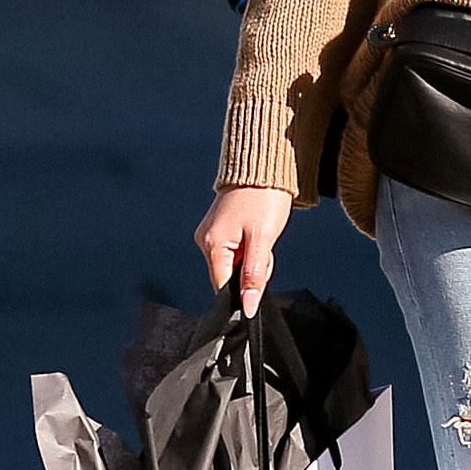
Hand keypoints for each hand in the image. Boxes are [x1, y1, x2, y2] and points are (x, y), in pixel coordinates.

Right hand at [195, 185, 294, 315]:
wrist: (264, 166)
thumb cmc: (263, 197)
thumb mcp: (263, 240)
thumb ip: (254, 275)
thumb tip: (247, 304)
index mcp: (212, 244)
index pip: (222, 286)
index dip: (242, 292)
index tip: (259, 284)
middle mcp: (206, 240)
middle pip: (229, 275)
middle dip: (251, 270)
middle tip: (264, 248)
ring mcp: (212, 234)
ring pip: (234, 264)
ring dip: (253, 258)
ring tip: (262, 235)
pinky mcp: (221, 229)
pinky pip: (236, 251)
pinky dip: (250, 248)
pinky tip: (256, 232)